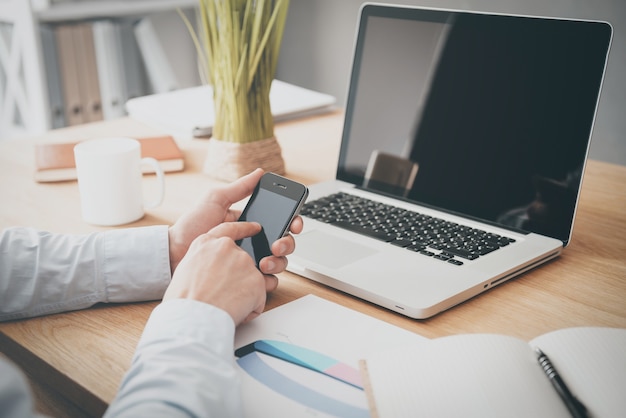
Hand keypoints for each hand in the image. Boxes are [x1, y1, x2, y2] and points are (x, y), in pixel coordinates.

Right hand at [163, 222, 273, 324]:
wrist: (192, 316)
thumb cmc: (184, 300)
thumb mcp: (186, 269)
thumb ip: (204, 260)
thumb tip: (212, 268)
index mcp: (207, 243)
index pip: (230, 229)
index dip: (244, 228)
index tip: (255, 228)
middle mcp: (227, 248)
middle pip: (242, 261)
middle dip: (238, 278)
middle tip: (223, 294)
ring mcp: (244, 262)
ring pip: (251, 279)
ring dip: (244, 292)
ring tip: (226, 303)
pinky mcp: (257, 280)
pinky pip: (259, 296)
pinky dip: (251, 307)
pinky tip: (234, 311)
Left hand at [167, 168, 302, 273]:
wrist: (175, 253)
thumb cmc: (192, 225)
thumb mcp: (215, 200)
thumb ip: (239, 188)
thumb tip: (260, 173)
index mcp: (250, 222)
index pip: (280, 221)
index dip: (293, 222)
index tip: (294, 223)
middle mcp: (254, 242)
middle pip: (284, 243)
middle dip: (287, 243)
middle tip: (277, 244)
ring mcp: (250, 261)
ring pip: (279, 262)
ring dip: (279, 262)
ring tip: (264, 262)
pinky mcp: (244, 279)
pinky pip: (265, 282)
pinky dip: (268, 280)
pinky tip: (260, 275)